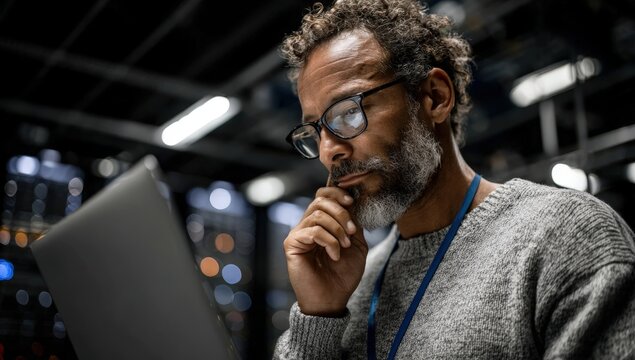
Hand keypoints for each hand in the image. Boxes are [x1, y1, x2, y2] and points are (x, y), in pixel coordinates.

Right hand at [283, 185, 367, 316]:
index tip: (352, 203)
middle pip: (320, 200)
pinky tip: (334, 255)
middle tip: (351, 233)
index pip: (324, 194)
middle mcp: (308, 224)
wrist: (332, 299)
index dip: (337, 193)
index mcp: (323, 222)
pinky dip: (329, 241)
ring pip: (318, 214)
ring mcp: (299, 233)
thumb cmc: (343, 275)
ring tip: (344, 246)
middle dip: (341, 213)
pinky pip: (313, 231)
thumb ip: (354, 223)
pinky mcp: (292, 243)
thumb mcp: (357, 245)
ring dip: (337, 229)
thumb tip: (353, 203)